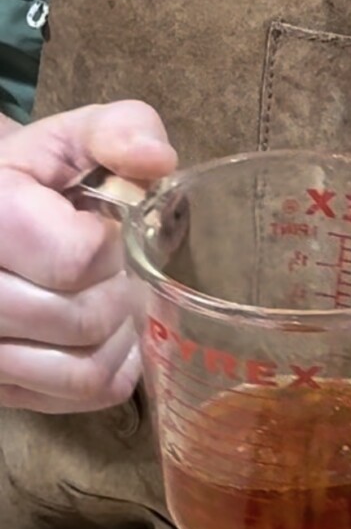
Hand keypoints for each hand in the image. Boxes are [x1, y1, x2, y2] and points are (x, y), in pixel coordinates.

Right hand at [0, 102, 175, 412]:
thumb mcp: (72, 136)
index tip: (106, 229)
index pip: (77, 259)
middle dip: (121, 292)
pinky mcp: (0, 388)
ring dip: (120, 339)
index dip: (113, 247)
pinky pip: (76, 398)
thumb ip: (120, 129)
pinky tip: (106, 336)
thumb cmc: (37, 179)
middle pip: (82, 321)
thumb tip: (156, 160)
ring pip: (80, 371)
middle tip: (118, 270)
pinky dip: (110, 371)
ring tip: (115, 302)